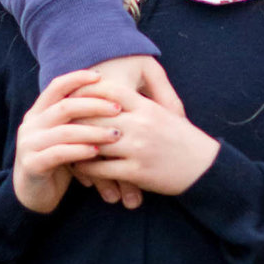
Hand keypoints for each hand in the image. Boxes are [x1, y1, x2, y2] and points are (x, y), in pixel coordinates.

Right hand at [13, 71, 123, 214]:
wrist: (33, 194)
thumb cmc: (58, 161)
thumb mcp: (66, 135)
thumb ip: (78, 118)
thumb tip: (111, 95)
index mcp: (38, 112)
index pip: (57, 86)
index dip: (78, 78)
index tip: (102, 77)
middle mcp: (31, 124)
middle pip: (64, 106)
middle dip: (94, 105)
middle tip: (118, 110)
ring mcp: (29, 144)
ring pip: (64, 131)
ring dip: (93, 131)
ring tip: (115, 134)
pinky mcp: (32, 164)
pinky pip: (59, 154)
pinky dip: (79, 151)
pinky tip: (97, 152)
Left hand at [71, 55, 185, 209]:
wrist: (205, 167)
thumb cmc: (182, 139)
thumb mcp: (165, 113)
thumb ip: (140, 103)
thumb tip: (111, 93)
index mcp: (147, 107)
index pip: (109, 92)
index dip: (86, 92)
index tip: (70, 96)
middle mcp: (141, 125)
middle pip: (95, 117)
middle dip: (75, 120)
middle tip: (59, 123)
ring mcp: (138, 149)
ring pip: (95, 144)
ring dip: (77, 146)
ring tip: (64, 146)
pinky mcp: (138, 172)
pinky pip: (102, 169)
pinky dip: (87, 169)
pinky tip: (80, 167)